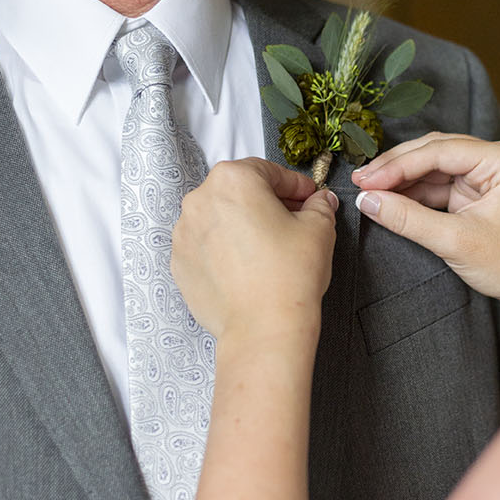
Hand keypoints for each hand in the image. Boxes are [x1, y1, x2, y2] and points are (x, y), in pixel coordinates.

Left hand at [172, 159, 337, 343]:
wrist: (263, 328)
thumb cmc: (289, 274)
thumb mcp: (319, 229)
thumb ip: (319, 205)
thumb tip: (320, 201)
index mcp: (233, 179)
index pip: (268, 171)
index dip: (295, 185)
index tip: (309, 197)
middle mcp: (200, 200)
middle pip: (240, 191)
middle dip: (267, 203)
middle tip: (293, 221)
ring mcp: (184, 233)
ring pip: (219, 218)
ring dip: (242, 225)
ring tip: (268, 249)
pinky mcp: (179, 263)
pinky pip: (205, 246)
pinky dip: (224, 250)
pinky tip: (247, 267)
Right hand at [352, 133, 499, 350]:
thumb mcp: (456, 242)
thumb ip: (409, 219)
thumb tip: (367, 201)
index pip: (439, 151)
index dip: (398, 165)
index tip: (365, 179)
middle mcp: (495, 158)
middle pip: (434, 152)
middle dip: (396, 168)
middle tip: (360, 180)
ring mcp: (485, 173)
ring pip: (432, 167)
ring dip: (401, 180)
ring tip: (367, 191)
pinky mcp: (476, 191)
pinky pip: (438, 184)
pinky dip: (413, 193)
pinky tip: (388, 199)